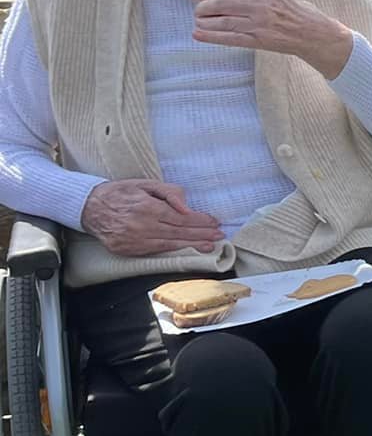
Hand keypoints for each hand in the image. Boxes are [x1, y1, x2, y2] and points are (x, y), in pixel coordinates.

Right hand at [79, 180, 223, 256]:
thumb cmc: (120, 193)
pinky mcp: (127, 250)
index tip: (215, 222)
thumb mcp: (145, 184)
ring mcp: (134, 240)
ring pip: (170, 244)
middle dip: (202, 234)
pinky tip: (186, 249)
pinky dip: (173, 250)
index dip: (201, 221)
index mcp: (148, 207)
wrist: (89, 207)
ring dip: (192, 245)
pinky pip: (156, 251)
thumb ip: (169, 193)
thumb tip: (187, 208)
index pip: (182, 217)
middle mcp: (142, 226)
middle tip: (219, 235)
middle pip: (179, 232)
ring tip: (209, 245)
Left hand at [193, 0, 354, 77]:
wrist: (316, 34)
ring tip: (197, 21)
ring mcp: (260, 24)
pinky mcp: (260, 41)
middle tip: (197, 10)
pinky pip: (230, 38)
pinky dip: (211, 36)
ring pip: (223, 21)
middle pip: (221, 4)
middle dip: (203, 7)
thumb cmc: (298, 13)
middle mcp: (262, 6)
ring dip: (204, 21)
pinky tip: (199, 34)